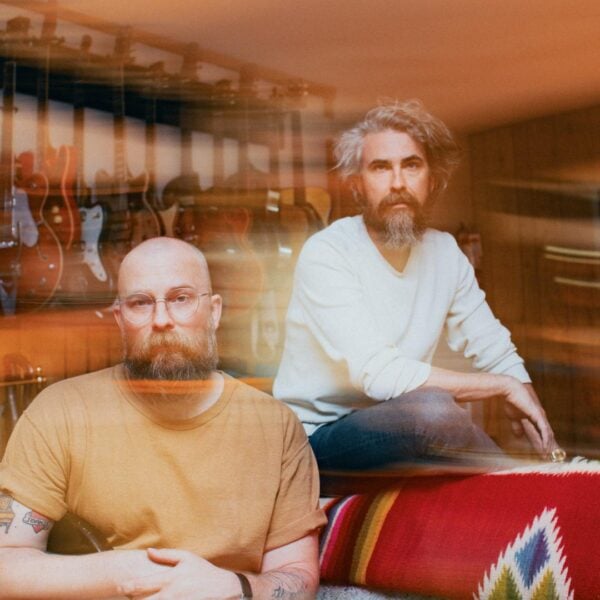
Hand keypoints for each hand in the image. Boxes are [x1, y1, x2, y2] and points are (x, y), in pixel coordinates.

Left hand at [118, 547, 240, 599]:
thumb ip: (166, 555)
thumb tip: (148, 551)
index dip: (126, 588)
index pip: (141, 585)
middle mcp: (170, 595)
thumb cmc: (204, 571)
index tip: (118, 587)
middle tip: (122, 597)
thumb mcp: (187, 558)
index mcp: (169, 579)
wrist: (224, 589)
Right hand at [501, 379, 558, 458]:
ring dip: (548, 446)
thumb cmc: (511, 401)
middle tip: (550, 458)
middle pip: (548, 435)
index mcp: (536, 418)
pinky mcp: (538, 415)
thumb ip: (517, 426)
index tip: (544, 454)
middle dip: (549, 447)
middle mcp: (541, 417)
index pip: (542, 433)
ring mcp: (541, 416)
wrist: (510, 390)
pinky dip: (545, 439)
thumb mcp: (513, 417)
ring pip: (548, 434)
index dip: (543, 444)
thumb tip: (518, 435)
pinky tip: (545, 447)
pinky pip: (544, 430)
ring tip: (548, 456)